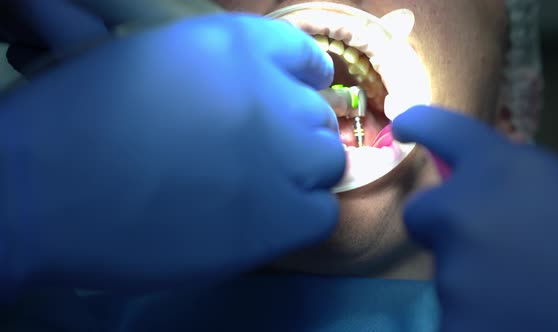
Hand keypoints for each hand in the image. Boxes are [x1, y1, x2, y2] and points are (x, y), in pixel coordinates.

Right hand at [0, 14, 343, 293]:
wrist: (40, 191)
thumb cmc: (72, 122)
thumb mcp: (145, 63)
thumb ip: (211, 77)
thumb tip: (248, 98)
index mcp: (232, 44)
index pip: (302, 57)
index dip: (300, 84)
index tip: (291, 103)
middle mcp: (268, 93)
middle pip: (316, 116)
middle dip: (292, 136)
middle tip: (254, 161)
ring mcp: (279, 155)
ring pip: (327, 163)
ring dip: (298, 178)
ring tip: (253, 195)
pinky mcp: (277, 218)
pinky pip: (320, 214)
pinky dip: (296, 219)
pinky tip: (256, 225)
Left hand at [392, 106, 557, 330]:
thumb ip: (516, 184)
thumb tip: (486, 188)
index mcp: (503, 169)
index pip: (444, 128)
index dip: (420, 123)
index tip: (404, 125)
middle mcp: (464, 210)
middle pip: (422, 212)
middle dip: (444, 228)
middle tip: (488, 250)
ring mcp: (454, 270)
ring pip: (445, 268)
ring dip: (472, 278)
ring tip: (522, 293)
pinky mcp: (453, 321)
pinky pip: (455, 313)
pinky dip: (478, 318)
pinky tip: (515, 319)